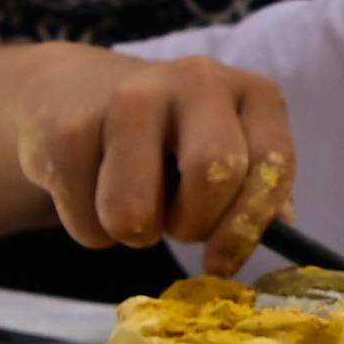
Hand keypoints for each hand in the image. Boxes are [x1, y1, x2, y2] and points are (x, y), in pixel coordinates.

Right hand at [9, 53, 296, 275]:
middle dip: (194, 223)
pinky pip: (86, 218)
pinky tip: (94, 195)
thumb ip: (259, 192)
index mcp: (253, 93)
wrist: (73, 94)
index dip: (250, 224)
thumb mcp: (231, 150)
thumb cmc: (170, 140)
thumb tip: (276, 232)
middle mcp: (197, 81)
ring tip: (135, 212)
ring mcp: (128, 96)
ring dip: (136, 233)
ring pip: (136, 208)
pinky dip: (91, 230)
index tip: (223, 262)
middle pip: (213, 170)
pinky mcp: (67, 129)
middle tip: (177, 228)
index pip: (272, 162)